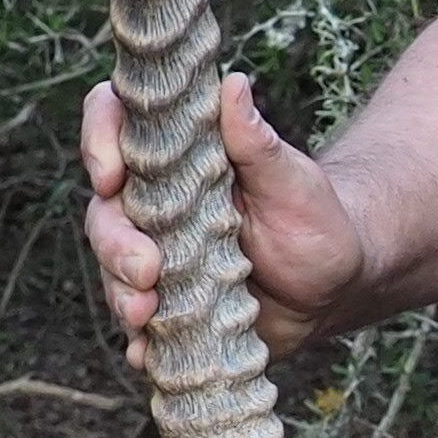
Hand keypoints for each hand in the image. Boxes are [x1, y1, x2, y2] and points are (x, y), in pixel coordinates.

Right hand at [82, 71, 367, 367]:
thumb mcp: (294, 181)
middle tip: (148, 269)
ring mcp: (154, 257)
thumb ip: (257, 141)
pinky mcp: (166, 306)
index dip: (99, 142)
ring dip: (121, 293)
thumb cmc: (317, 219)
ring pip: (113, 269)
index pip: (114, 127)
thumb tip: (233, 84)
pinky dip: (138, 341)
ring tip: (146, 313)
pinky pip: (138, 325)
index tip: (113, 173)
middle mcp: (151, 203)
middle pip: (104, 212)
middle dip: (115, 243)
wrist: (338, 286)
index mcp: (173, 157)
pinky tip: (145, 353)